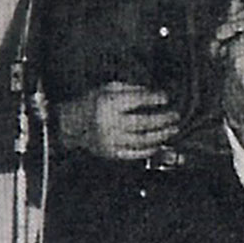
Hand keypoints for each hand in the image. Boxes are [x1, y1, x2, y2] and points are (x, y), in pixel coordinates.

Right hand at [57, 82, 179, 160]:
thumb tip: (154, 93)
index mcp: (108, 104)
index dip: (154, 98)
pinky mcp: (110, 153)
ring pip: (142, 140)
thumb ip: (130, 89)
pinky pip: (134, 153)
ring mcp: (110, 140)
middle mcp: (110, 123)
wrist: (68, 125)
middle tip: (175, 115)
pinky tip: (159, 144)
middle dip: (163, 119)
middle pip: (143, 122)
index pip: (137, 100)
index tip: (166, 97)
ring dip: (161, 135)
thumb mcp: (107, 88)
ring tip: (173, 130)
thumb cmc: (90, 103)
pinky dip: (149, 150)